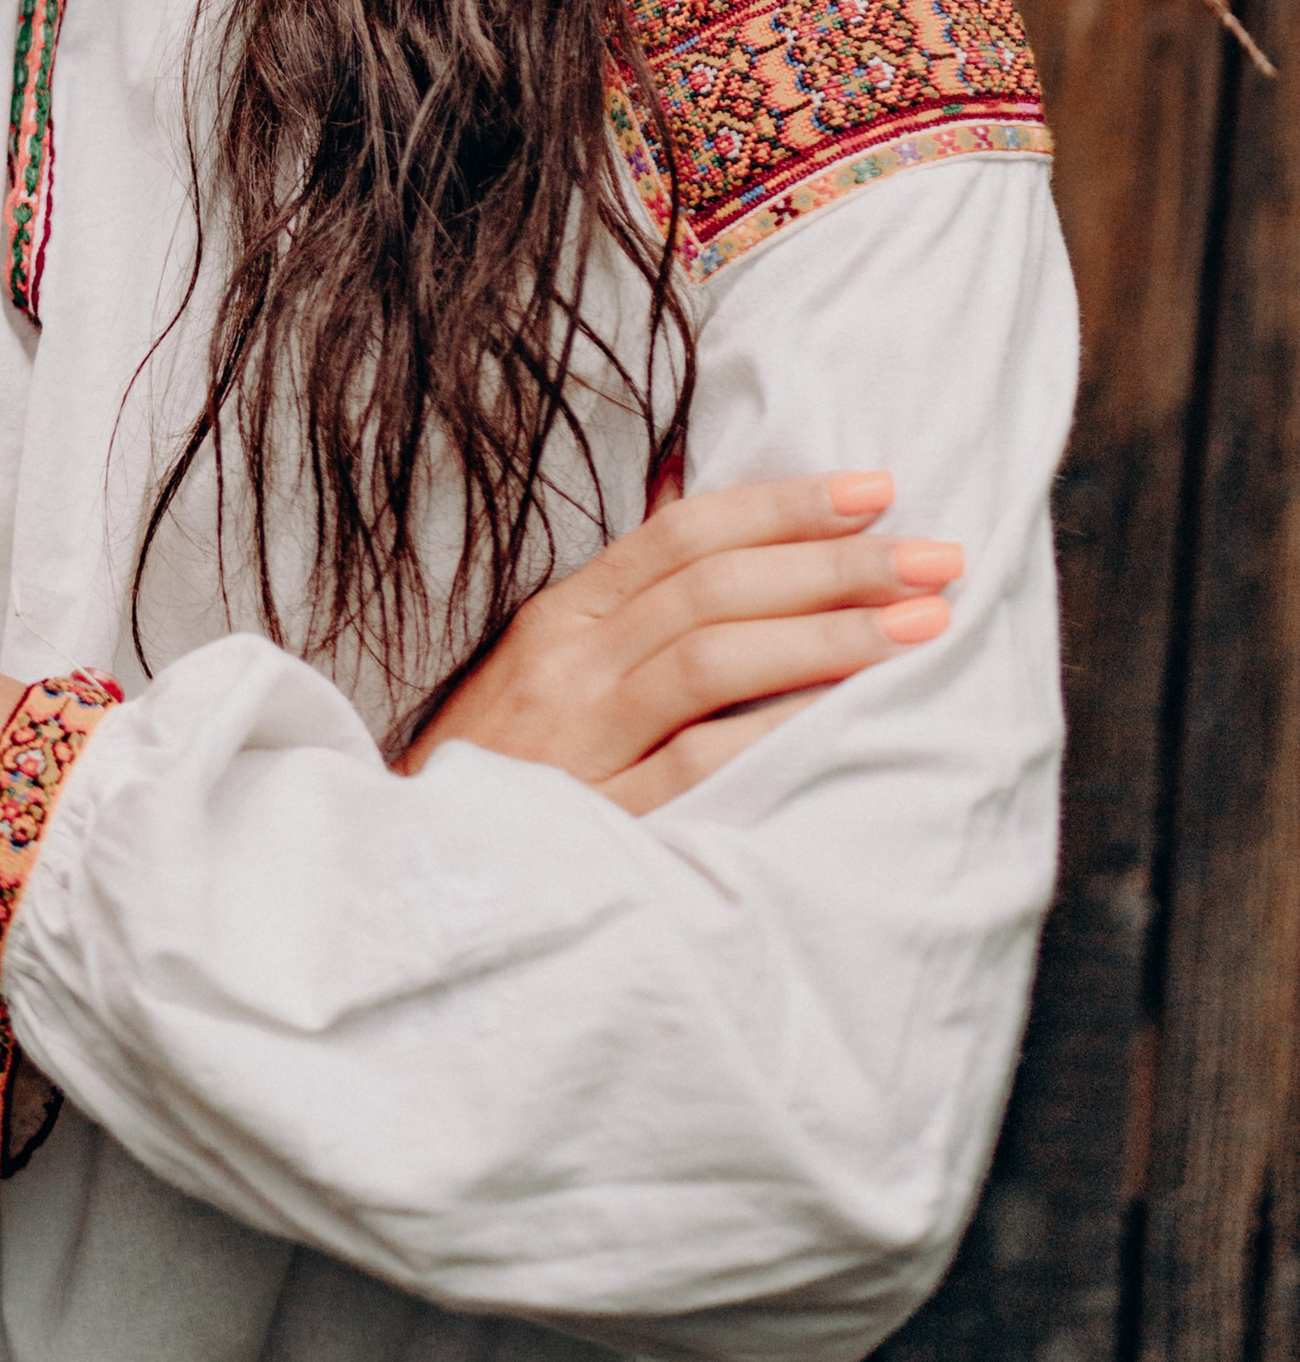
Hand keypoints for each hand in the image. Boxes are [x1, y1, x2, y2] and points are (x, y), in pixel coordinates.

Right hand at [399, 471, 958, 815]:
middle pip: (713, 588)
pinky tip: (849, 715)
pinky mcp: (601, 819)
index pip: (682, 532)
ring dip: (829, 634)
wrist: (424, 875)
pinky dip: (778, 728)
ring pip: (712, 660)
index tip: (877, 490)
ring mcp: (583, 740)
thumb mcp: (546, 663)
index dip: (783, 504)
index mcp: (563, 615)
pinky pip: (701, 761)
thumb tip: (692, 486)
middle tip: (937, 556)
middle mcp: (570, 662)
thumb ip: (626, 590)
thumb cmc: (503, 763)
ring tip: (923, 624)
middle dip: (835, 565)